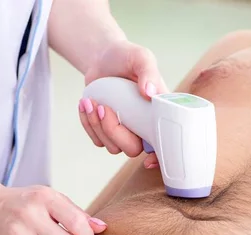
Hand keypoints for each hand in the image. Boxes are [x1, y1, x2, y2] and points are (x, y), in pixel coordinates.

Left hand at [79, 40, 167, 167]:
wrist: (103, 58)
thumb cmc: (127, 57)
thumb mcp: (140, 57)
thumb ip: (148, 72)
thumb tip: (150, 94)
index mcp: (158, 113)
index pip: (165, 142)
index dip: (159, 158)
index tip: (148, 161)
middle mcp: (143, 127)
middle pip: (132, 149)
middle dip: (114, 132)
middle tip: (104, 108)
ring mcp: (124, 131)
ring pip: (112, 146)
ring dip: (97, 126)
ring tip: (90, 101)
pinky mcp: (106, 131)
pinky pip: (97, 139)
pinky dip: (87, 123)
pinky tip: (85, 103)